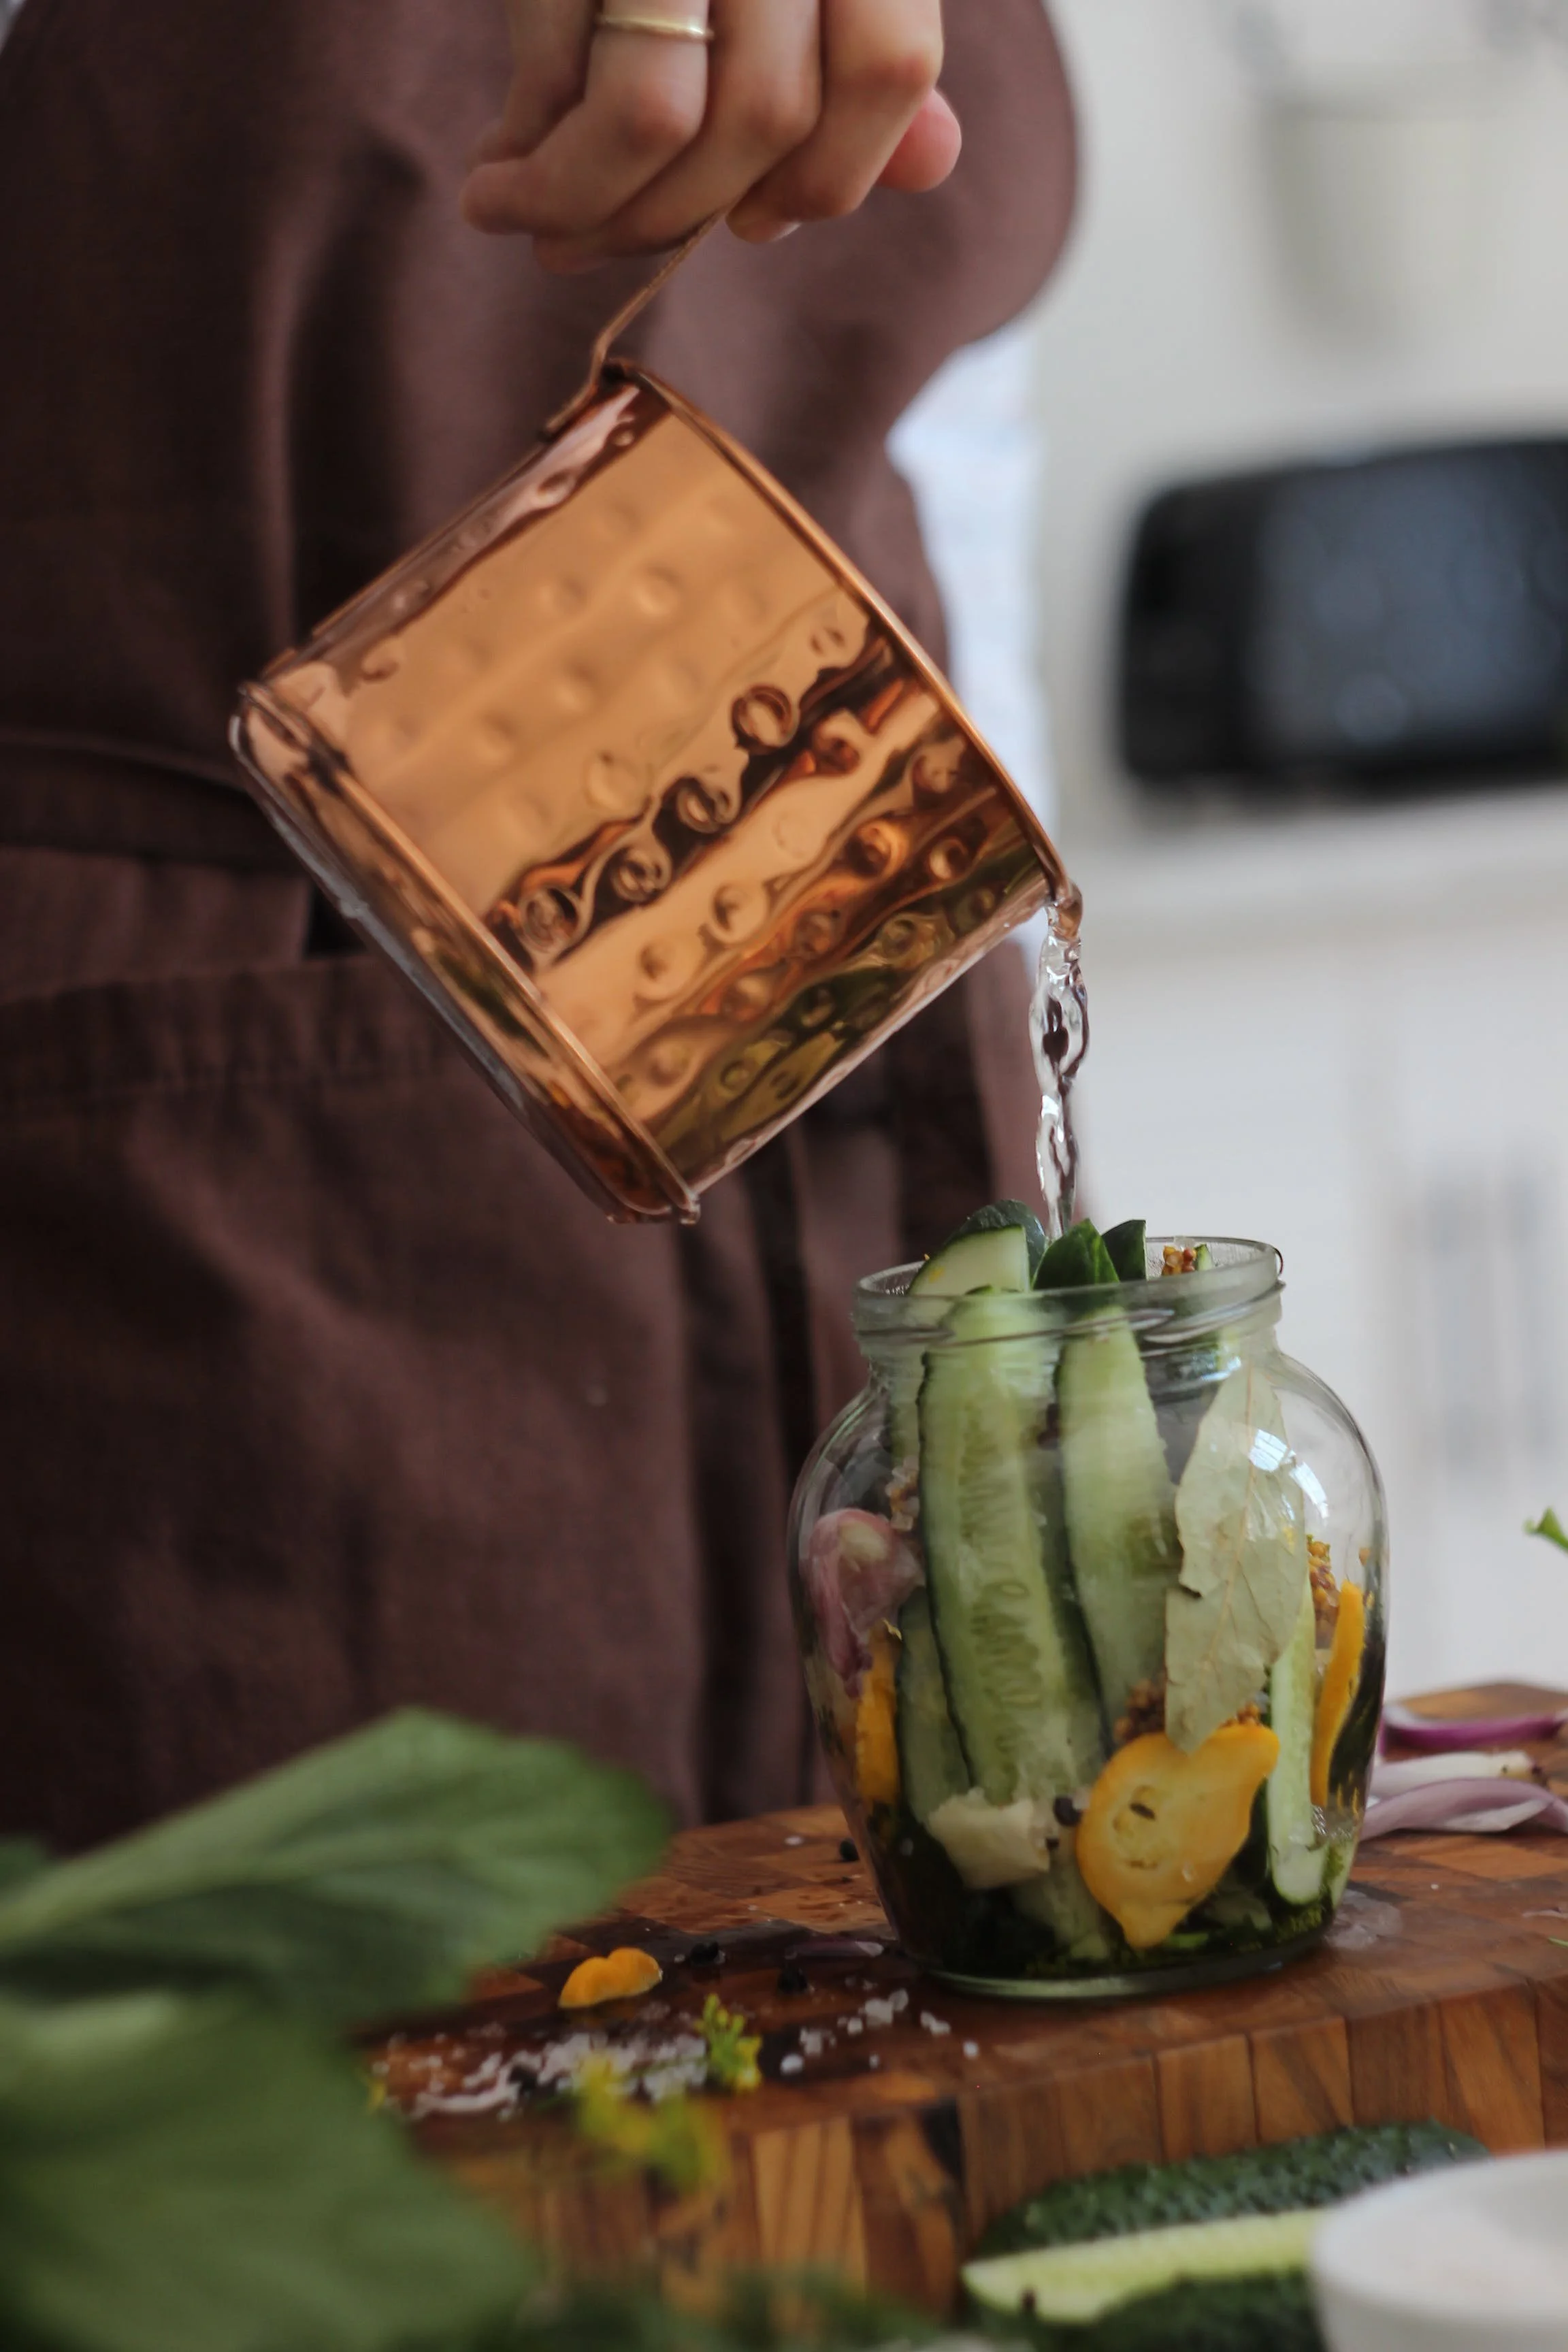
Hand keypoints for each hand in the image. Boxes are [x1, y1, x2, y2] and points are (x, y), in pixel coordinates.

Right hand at [461, 0, 960, 267]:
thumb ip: (862, 57)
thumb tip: (933, 163)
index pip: (886, 66)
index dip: (827, 177)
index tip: (751, 223)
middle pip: (764, 115)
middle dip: (672, 216)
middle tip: (593, 245)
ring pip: (656, 117)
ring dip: (584, 202)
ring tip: (527, 222)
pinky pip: (555, 74)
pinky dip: (528, 151)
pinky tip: (500, 170)